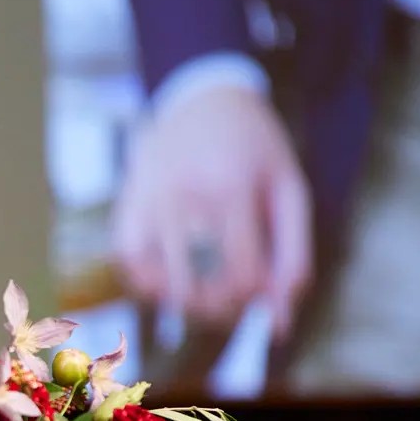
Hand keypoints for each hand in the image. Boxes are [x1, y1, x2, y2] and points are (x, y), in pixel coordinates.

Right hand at [112, 83, 312, 338]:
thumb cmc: (255, 148)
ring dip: (185, 304)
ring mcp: (148, 198)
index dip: (256, 301)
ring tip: (205, 298)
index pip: (242, 275)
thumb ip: (293, 256)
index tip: (263, 296)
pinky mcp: (127, 200)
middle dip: (222, 310)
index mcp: (231, 187)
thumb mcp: (289, 191)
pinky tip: (169, 281)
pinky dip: (146, 283)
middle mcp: (183, 194)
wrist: (202, 98)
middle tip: (236, 303)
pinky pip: (128, 260)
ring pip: (157, 282)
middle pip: (196, 288)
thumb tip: (281, 322)